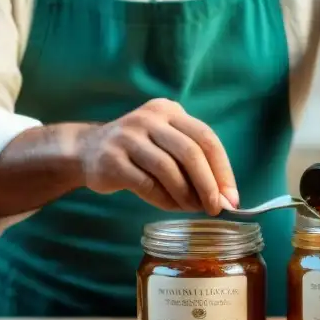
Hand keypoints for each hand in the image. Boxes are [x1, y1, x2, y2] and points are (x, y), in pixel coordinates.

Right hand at [77, 98, 238, 215]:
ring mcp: (128, 137)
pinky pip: (146, 184)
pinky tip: (170, 206)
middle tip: (215, 208)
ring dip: (185, 195)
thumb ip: (193, 162)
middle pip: (190, 152)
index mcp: (169, 110)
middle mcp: (149, 118)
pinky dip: (163, 200)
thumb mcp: (166, 142)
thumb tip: (223, 197)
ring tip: (191, 209)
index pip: (205, 137)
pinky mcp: (111, 160)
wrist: (88, 150)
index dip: (222, 169)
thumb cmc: (139, 151)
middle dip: (208, 185)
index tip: (231, 197)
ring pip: (168, 169)